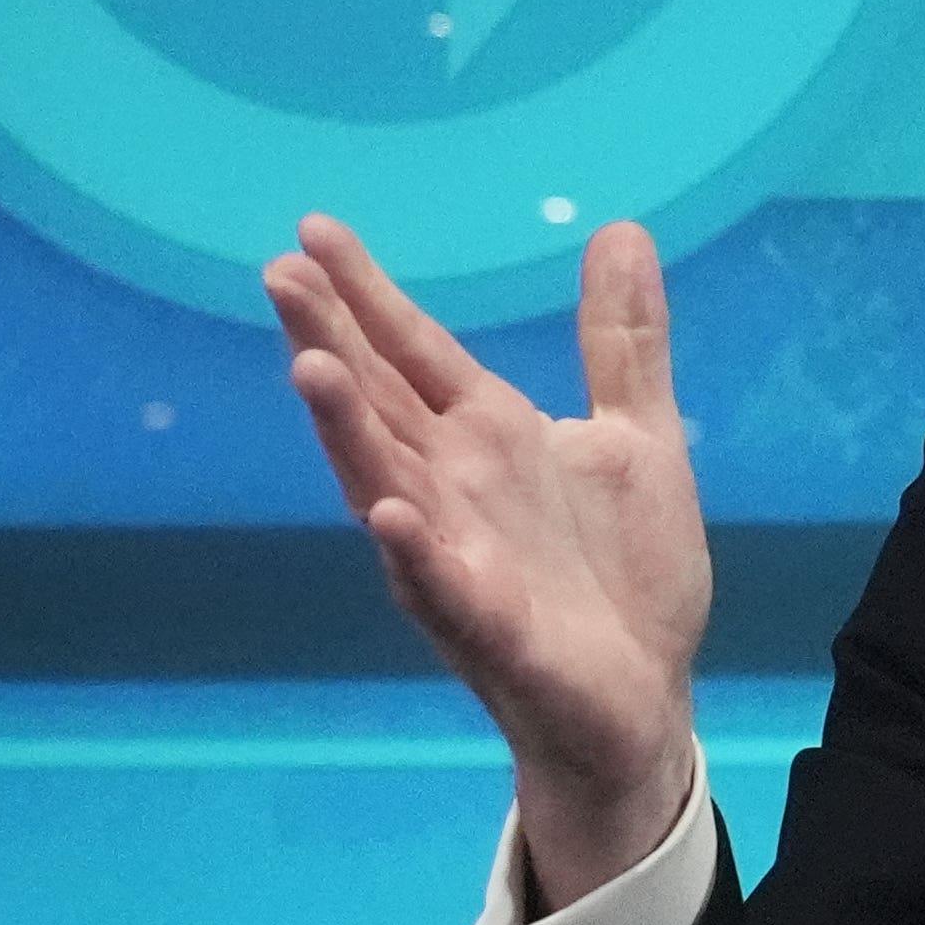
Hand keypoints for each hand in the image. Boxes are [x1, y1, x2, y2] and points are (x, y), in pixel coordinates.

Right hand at [265, 216, 709, 906]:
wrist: (646, 695)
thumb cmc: (624, 572)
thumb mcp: (640, 435)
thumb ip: (623, 340)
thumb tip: (622, 230)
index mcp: (489, 437)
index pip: (414, 352)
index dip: (368, 293)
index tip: (313, 229)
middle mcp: (454, 488)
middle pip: (378, 404)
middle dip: (329, 342)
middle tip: (279, 275)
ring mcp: (460, 557)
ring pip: (385, 485)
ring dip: (347, 432)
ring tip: (308, 368)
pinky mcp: (490, 627)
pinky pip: (442, 584)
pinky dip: (413, 550)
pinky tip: (388, 514)